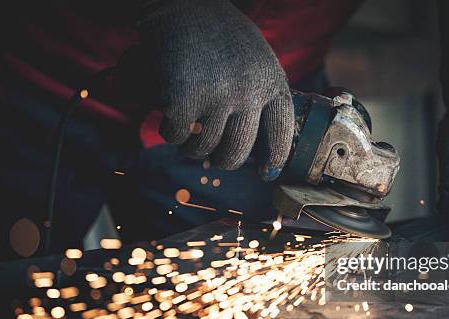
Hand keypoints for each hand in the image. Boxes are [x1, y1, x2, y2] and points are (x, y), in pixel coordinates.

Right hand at [137, 0, 293, 179]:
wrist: (183, 4)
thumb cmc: (219, 33)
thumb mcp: (255, 59)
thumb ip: (259, 94)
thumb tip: (258, 144)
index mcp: (270, 81)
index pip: (280, 132)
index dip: (275, 157)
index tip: (267, 172)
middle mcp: (248, 92)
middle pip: (237, 152)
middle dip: (223, 160)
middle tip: (215, 157)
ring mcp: (217, 97)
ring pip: (203, 148)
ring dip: (192, 145)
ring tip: (188, 131)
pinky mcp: (184, 100)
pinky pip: (176, 136)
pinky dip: (169, 130)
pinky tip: (168, 114)